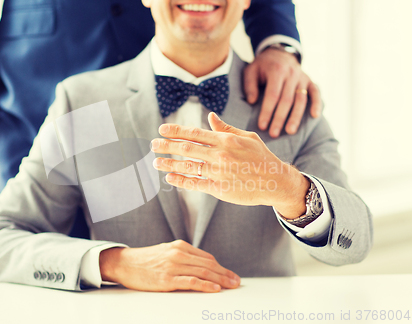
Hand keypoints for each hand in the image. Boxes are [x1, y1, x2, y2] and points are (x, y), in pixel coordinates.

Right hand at [99, 239, 239, 292]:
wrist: (124, 263)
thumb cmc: (144, 260)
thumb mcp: (166, 252)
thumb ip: (182, 257)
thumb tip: (200, 267)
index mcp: (179, 246)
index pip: (206, 257)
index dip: (221, 267)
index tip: (230, 274)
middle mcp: (178, 253)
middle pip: (208, 264)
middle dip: (225, 273)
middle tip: (236, 281)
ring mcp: (173, 266)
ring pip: (203, 272)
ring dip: (221, 280)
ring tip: (231, 286)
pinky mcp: (167, 279)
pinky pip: (191, 281)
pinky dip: (205, 285)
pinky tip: (214, 289)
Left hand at [151, 113, 309, 217]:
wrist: (275, 181)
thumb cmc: (261, 157)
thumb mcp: (247, 137)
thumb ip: (226, 128)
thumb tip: (210, 116)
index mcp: (225, 140)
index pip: (194, 133)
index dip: (175, 131)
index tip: (161, 130)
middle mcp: (220, 155)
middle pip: (186, 148)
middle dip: (166, 146)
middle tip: (153, 145)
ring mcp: (218, 172)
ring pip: (187, 166)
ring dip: (168, 163)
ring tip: (155, 162)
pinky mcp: (219, 188)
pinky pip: (195, 183)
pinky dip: (180, 180)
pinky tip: (169, 177)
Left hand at [244, 47, 321, 137]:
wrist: (278, 53)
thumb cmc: (262, 66)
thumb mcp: (251, 71)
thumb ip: (250, 85)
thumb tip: (252, 102)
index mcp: (277, 70)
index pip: (272, 95)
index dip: (267, 111)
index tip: (262, 125)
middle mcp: (292, 73)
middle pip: (287, 100)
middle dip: (280, 118)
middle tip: (274, 133)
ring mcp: (302, 77)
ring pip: (301, 99)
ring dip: (296, 117)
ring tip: (290, 131)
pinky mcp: (310, 81)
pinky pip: (316, 92)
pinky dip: (317, 104)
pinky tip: (314, 116)